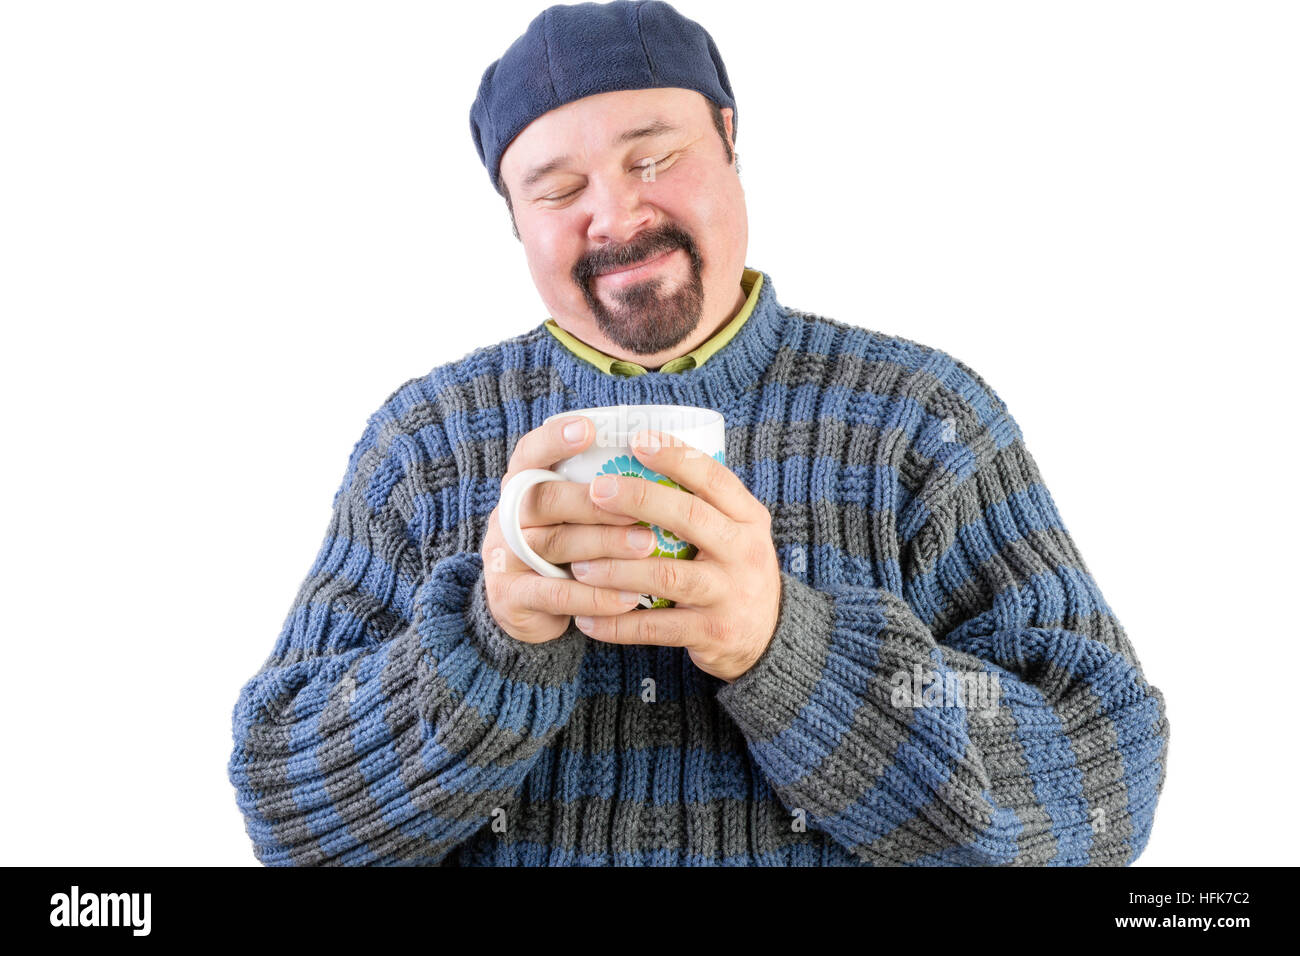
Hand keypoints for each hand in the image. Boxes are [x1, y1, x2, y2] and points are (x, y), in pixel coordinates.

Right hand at [481, 415, 656, 643]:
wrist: (527, 610)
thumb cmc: (567, 548)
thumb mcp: (571, 516)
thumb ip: (600, 491)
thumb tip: (667, 460)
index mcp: (522, 487)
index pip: (530, 453)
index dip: (554, 440)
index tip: (589, 429)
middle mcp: (507, 517)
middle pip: (545, 499)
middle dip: (594, 503)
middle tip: (638, 510)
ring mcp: (506, 559)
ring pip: (554, 544)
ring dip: (604, 544)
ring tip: (648, 546)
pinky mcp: (513, 599)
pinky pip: (558, 595)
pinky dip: (596, 596)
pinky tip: (630, 597)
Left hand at [570, 429, 781, 681]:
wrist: (768, 637)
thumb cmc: (733, 571)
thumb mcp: (735, 533)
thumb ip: (701, 506)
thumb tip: (634, 463)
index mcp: (748, 518)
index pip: (714, 478)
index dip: (676, 457)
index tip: (637, 440)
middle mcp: (744, 551)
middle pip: (689, 517)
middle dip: (639, 499)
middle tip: (596, 491)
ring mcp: (729, 593)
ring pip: (666, 575)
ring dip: (616, 569)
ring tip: (578, 564)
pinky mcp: (713, 632)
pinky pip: (657, 627)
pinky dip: (618, 626)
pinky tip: (588, 620)